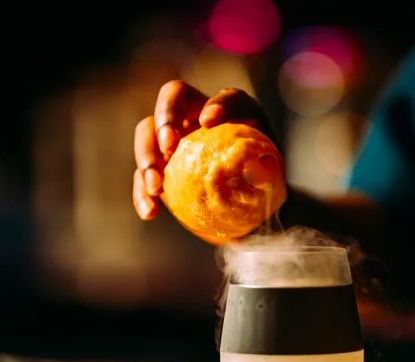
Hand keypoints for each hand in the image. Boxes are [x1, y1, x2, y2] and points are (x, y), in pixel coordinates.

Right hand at [133, 80, 274, 219]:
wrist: (253, 211)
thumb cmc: (264, 187)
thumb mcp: (272, 176)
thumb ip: (265, 171)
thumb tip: (253, 172)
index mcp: (228, 110)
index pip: (226, 97)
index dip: (216, 104)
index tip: (208, 122)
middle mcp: (195, 117)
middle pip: (170, 101)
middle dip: (164, 120)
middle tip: (169, 146)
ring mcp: (173, 143)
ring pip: (147, 134)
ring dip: (146, 157)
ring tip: (156, 185)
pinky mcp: (160, 171)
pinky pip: (142, 178)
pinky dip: (141, 193)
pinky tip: (150, 212)